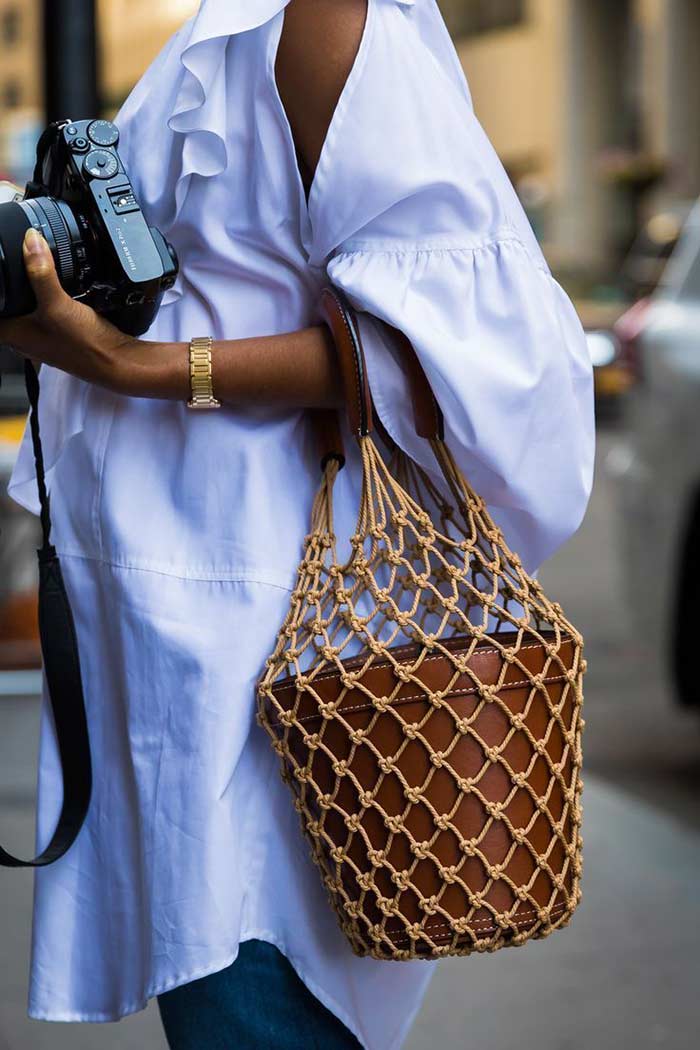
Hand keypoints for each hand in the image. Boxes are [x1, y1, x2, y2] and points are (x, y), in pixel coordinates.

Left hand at [0, 228, 157, 395]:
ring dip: (31, 292)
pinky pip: (48, 311)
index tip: (2, 273)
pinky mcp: (61, 333)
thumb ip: (40, 272)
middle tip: (18, 267)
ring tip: (36, 272)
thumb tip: (31, 241)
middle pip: (9, 307)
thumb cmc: (83, 346)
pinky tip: (59, 288)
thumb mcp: (57, 304)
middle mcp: (25, 338)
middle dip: (12, 288)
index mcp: (13, 334)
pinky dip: (50, 297)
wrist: (117, 361)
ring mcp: (43, 336)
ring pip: (28, 308)